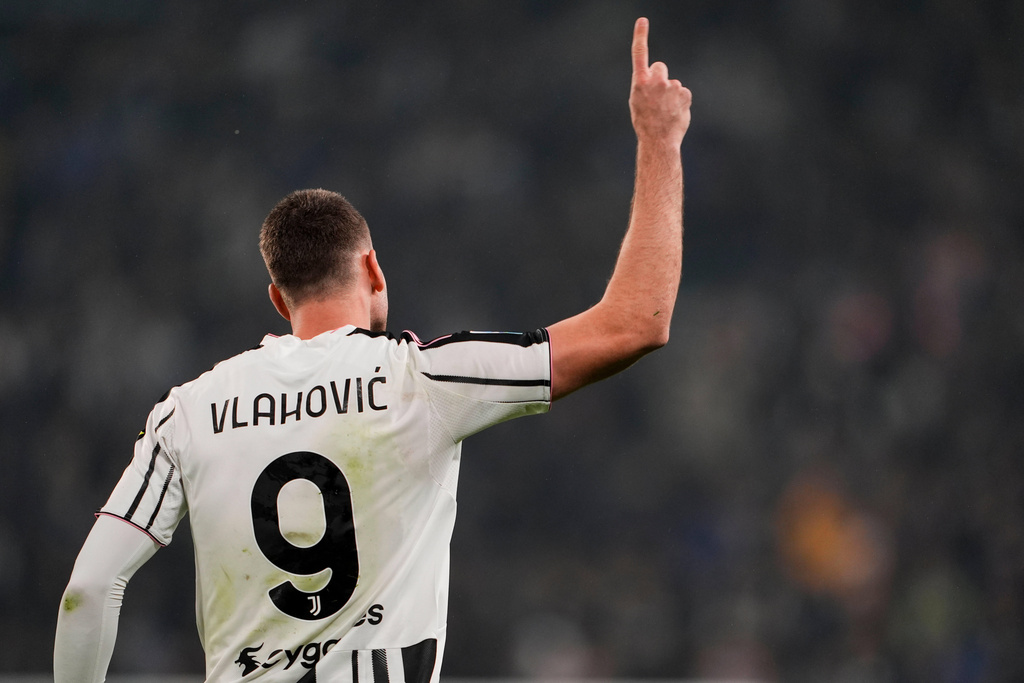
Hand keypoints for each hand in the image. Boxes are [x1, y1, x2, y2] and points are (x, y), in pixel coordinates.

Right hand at [629, 18, 691, 146]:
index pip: (639, 54)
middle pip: (660, 67)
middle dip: (661, 77)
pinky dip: (680, 102)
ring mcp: (672, 86)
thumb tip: (662, 80)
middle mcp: (655, 81)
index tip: (642, 21)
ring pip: (672, 83)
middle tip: (658, 97)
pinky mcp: (685, 93)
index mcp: (639, 83)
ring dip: (670, 93)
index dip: (641, 36)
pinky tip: (674, 113)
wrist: (658, 141)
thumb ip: (646, 86)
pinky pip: (682, 93)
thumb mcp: (638, 102)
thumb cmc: (645, 123)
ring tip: (665, 111)